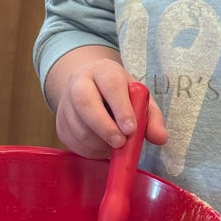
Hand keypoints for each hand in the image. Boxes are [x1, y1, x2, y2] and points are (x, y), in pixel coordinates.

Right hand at [45, 48, 168, 154]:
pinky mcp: (60, 124)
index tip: (131, 129)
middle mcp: (79, 82)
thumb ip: (151, 117)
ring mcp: (66, 103)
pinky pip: (74, 141)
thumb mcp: (138, 98)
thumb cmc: (118, 95)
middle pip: (85, 103)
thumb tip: (160, 138)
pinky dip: (91, 149)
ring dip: (99, 142)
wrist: (88, 89)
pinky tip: (102, 145)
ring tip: (115, 144)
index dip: (121, 108)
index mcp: (102, 71)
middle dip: (105, 127)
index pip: (110, 84)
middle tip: (121, 143)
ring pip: (79, 127)